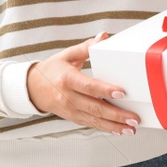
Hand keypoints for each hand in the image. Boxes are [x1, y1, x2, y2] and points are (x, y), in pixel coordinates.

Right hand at [26, 33, 141, 134]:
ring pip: (94, 120)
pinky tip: (119, 129)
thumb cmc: (51, 70)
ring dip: (114, 125)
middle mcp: (68, 97)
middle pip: (94, 107)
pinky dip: (106, 128)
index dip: (105, 90)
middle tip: (134, 118)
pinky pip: (91, 124)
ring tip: (131, 128)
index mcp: (67, 79)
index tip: (122, 92)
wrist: (33, 88)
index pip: (88, 86)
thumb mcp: (67, 55)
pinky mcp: (72, 117)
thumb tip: (103, 37)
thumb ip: (86, 47)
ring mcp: (70, 110)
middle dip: (116, 115)